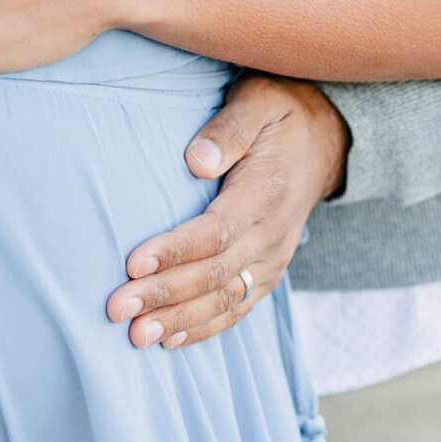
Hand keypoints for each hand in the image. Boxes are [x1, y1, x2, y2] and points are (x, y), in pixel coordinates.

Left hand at [107, 75, 348, 349]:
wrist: (323, 140)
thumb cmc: (279, 112)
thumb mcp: (259, 101)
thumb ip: (229, 129)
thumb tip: (197, 161)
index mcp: (266, 192)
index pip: (216, 231)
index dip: (174, 252)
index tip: (132, 264)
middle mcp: (272, 234)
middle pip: (214, 274)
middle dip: (163, 295)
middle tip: (117, 309)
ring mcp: (272, 258)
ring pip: (224, 300)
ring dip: (179, 320)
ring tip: (136, 337)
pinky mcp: (268, 271)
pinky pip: (238, 307)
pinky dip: (205, 328)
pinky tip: (171, 340)